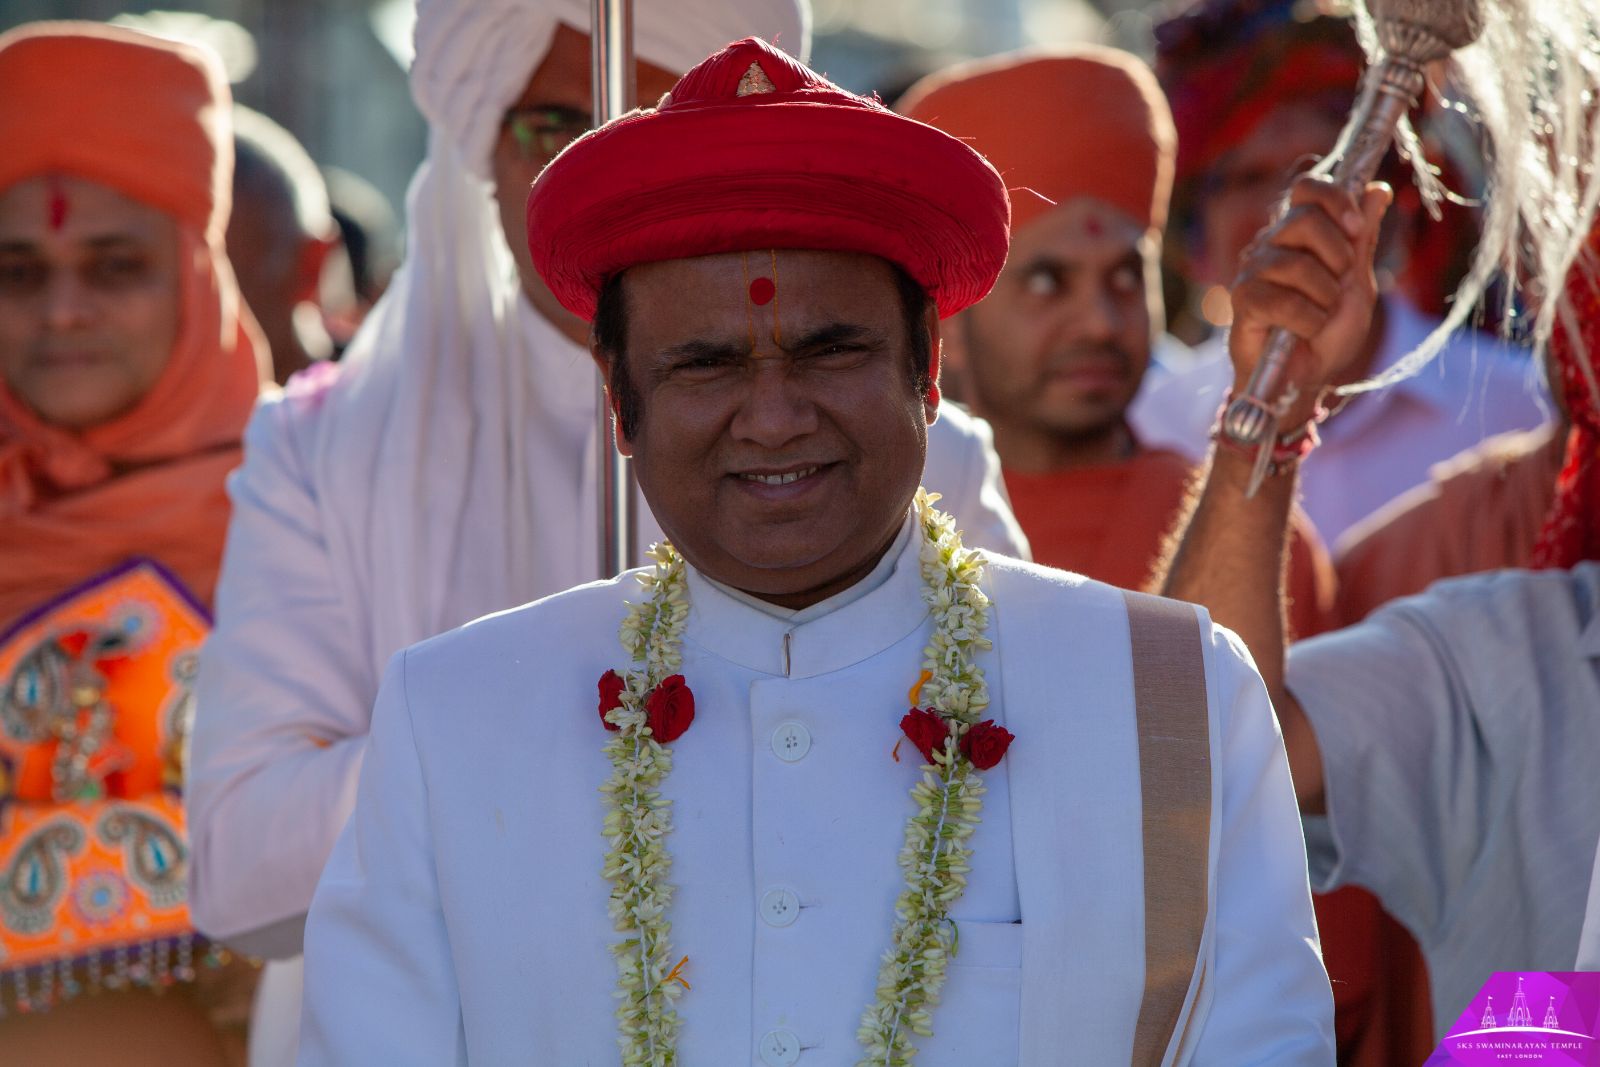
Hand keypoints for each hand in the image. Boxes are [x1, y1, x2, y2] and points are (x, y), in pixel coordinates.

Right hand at [1228, 175, 1391, 425]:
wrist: (1307, 380)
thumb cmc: (1328, 334)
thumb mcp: (1357, 284)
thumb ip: (1362, 239)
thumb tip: (1378, 190)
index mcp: (1299, 235)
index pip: (1306, 189)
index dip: (1334, 200)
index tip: (1356, 229)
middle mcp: (1271, 246)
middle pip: (1302, 218)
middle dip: (1336, 252)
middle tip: (1340, 283)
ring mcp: (1252, 273)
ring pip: (1295, 263)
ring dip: (1324, 295)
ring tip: (1321, 316)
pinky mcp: (1242, 302)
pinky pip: (1280, 300)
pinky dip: (1305, 320)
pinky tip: (1304, 331)